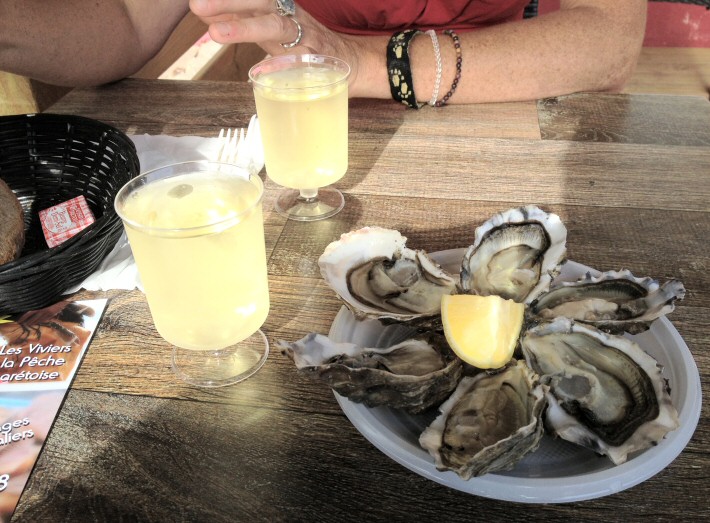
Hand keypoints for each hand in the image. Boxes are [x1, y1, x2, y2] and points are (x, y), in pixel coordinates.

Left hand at [188, 0, 362, 90]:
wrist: (353, 62)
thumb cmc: (305, 45)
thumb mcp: (273, 26)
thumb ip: (244, 20)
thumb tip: (206, 15)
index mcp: (279, 7)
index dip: (226, 0)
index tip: (197, 3)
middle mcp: (292, 16)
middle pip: (260, 2)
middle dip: (228, 2)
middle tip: (197, 6)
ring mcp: (304, 37)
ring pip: (274, 26)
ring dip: (245, 27)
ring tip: (215, 33)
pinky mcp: (316, 60)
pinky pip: (296, 61)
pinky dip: (278, 64)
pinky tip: (259, 69)